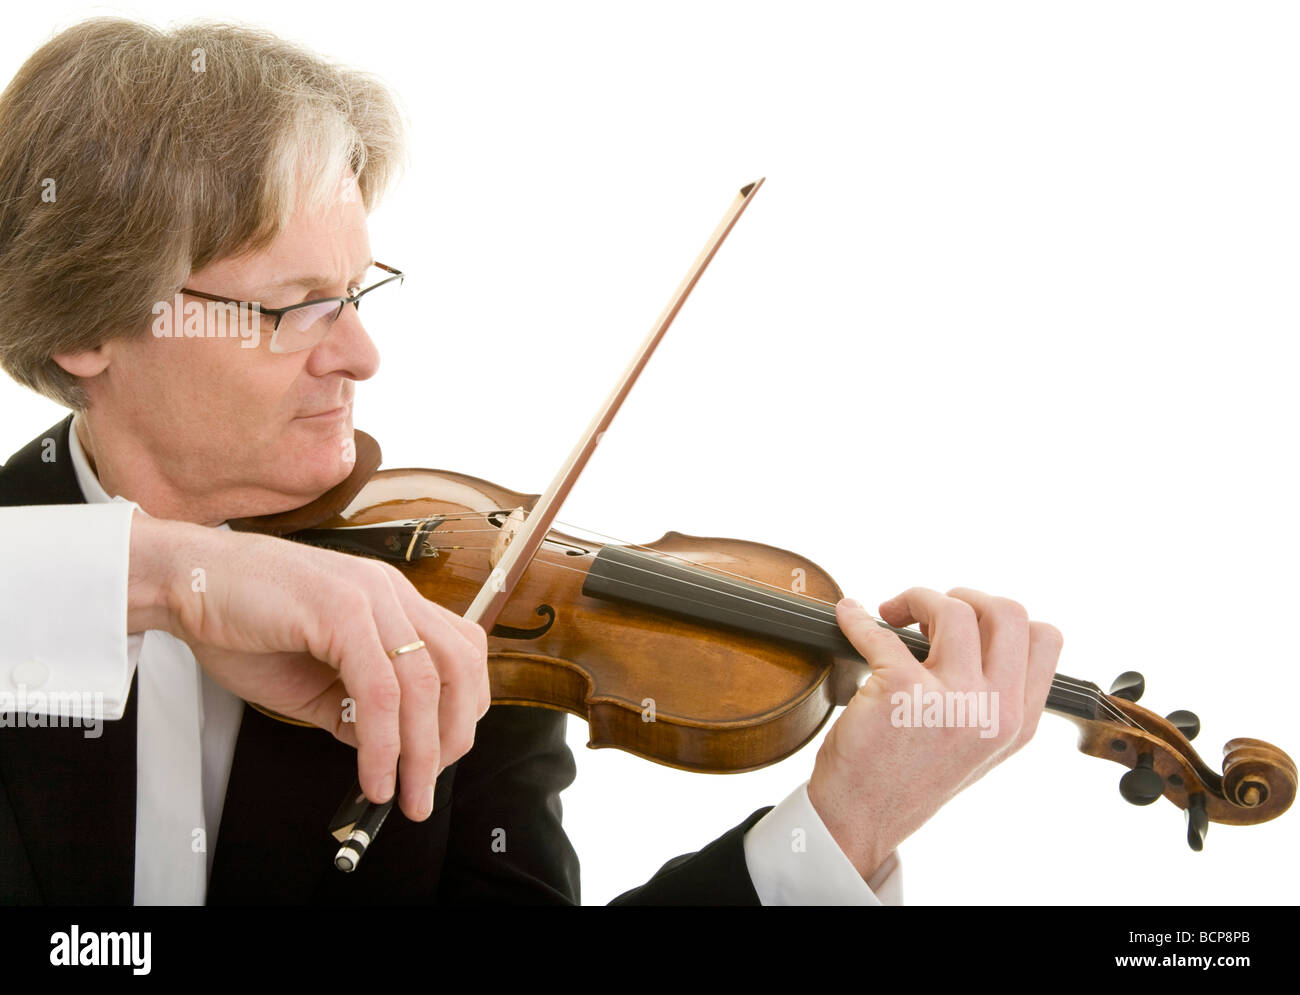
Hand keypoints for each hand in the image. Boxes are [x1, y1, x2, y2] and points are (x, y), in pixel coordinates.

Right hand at [128, 512, 489, 821]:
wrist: (183, 584)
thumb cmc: (243, 624)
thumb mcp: (313, 677)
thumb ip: (355, 707)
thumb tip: (389, 751)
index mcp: (392, 600)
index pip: (461, 652)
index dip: (462, 709)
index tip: (443, 756)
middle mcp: (390, 591)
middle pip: (457, 667)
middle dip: (453, 736)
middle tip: (429, 786)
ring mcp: (369, 596)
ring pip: (423, 683)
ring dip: (421, 751)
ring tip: (408, 795)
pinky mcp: (340, 611)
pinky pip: (379, 690)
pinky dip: (382, 743)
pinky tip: (374, 775)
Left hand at [807, 587, 1061, 878]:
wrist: (860, 820)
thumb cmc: (907, 776)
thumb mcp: (975, 743)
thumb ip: (990, 693)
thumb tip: (977, 624)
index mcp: (1019, 722)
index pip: (1045, 637)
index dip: (1000, 616)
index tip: (965, 624)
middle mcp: (996, 711)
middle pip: (1009, 612)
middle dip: (963, 597)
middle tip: (927, 613)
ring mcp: (954, 701)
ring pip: (955, 609)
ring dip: (917, 597)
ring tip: (892, 614)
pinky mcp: (904, 692)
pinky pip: (882, 631)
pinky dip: (858, 617)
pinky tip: (849, 618)